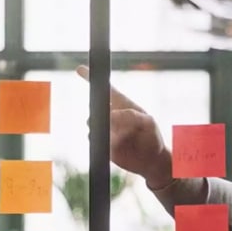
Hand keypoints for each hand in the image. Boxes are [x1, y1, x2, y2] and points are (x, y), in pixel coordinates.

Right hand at [76, 65, 172, 188]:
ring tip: (125, 138)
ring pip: (93, 124)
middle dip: (104, 115)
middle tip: (119, 124)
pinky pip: (94, 139)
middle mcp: (111, 114)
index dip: (92, 78)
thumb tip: (112, 115)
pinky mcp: (102, 143)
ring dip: (107, 130)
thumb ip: (132, 116)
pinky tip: (119, 146)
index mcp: (123, 104)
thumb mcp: (148, 124)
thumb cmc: (152, 137)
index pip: (106, 88)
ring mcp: (105, 128)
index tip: (80, 69)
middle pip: (96, 107)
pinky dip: (104, 141)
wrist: (150, 161)